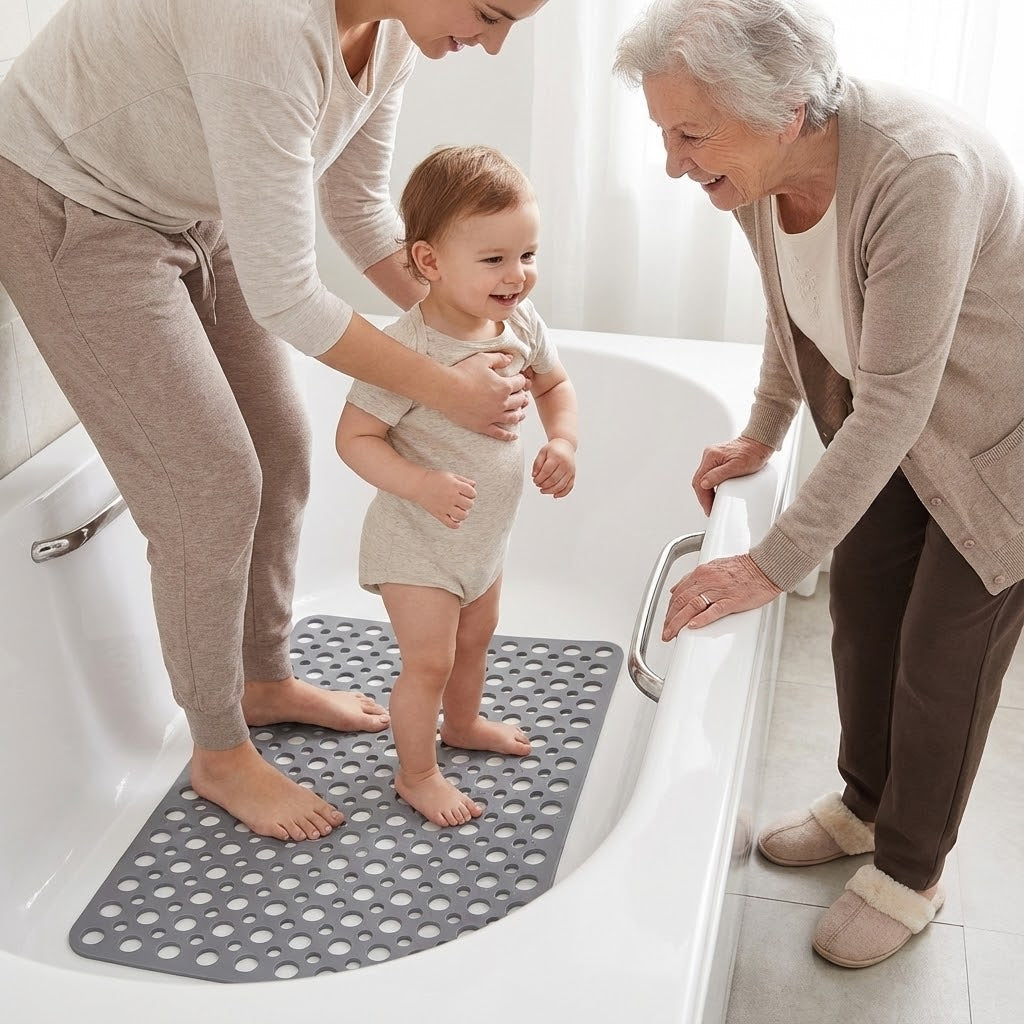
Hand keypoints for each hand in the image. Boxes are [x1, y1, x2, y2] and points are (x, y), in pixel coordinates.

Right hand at [414, 470, 475, 528]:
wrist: (419, 485)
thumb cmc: (435, 479)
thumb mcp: (450, 475)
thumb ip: (464, 480)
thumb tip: (474, 485)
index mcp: (455, 486)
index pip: (472, 493)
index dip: (472, 493)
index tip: (468, 493)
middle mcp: (451, 497)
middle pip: (469, 505)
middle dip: (468, 503)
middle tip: (463, 501)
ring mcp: (445, 507)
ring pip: (462, 516)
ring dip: (464, 514)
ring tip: (459, 510)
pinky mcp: (439, 514)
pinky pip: (451, 524)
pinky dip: (456, 524)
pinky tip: (454, 519)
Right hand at [446, 352, 530, 440]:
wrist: (446, 390)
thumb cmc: (463, 372)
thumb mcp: (482, 359)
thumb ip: (499, 358)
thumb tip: (511, 358)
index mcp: (504, 386)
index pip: (520, 383)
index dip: (521, 380)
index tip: (519, 380)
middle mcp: (502, 403)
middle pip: (519, 401)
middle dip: (522, 397)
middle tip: (522, 397)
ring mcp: (493, 416)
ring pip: (512, 418)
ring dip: (519, 415)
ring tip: (521, 414)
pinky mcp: (483, 426)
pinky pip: (499, 434)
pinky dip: (508, 436)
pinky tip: (513, 437)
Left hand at [532, 438, 575, 497]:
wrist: (566, 446)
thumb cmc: (553, 449)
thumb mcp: (542, 452)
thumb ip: (537, 464)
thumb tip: (534, 476)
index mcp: (557, 457)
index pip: (546, 472)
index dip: (539, 479)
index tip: (534, 480)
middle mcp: (565, 464)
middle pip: (554, 480)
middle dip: (544, 485)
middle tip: (538, 485)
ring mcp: (571, 471)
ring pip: (561, 485)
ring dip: (550, 491)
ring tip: (543, 491)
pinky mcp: (573, 475)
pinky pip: (569, 487)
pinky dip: (562, 493)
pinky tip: (554, 495)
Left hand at [662, 554, 780, 637]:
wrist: (765, 567)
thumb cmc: (743, 568)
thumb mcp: (712, 567)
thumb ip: (693, 578)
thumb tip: (676, 589)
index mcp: (701, 573)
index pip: (678, 593)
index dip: (669, 609)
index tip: (666, 619)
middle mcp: (707, 580)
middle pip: (681, 601)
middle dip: (669, 619)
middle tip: (665, 632)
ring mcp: (719, 591)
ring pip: (692, 607)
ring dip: (678, 622)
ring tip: (672, 634)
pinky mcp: (732, 600)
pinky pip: (713, 610)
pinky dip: (701, 619)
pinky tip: (692, 626)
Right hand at [692, 436, 774, 514]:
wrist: (759, 443)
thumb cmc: (752, 453)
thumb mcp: (737, 467)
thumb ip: (718, 475)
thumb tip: (703, 484)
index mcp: (711, 456)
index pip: (699, 481)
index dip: (703, 498)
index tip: (709, 508)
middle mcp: (708, 455)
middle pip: (699, 480)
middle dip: (703, 497)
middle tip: (710, 508)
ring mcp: (712, 456)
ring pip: (703, 478)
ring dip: (706, 491)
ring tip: (713, 503)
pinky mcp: (716, 459)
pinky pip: (708, 474)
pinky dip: (710, 485)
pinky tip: (716, 492)